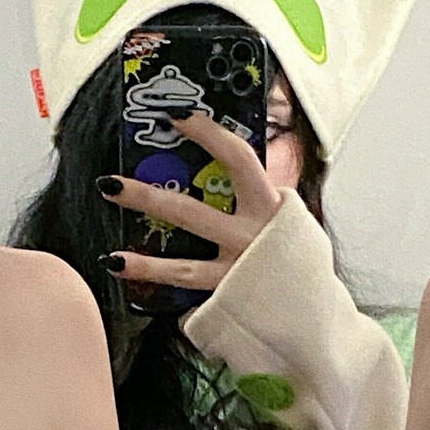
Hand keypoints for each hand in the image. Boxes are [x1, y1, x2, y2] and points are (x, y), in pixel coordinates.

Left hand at [100, 110, 287, 295]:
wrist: (318, 313)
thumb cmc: (299, 261)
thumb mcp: (292, 220)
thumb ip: (264, 197)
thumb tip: (233, 162)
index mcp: (272, 208)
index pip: (239, 159)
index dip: (207, 134)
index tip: (176, 116)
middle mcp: (252, 239)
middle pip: (191, 214)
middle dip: (146, 197)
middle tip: (110, 183)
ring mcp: (238, 273)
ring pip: (183, 267)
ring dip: (145, 261)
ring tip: (113, 257)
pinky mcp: (229, 303)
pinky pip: (190, 298)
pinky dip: (166, 292)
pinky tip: (138, 283)